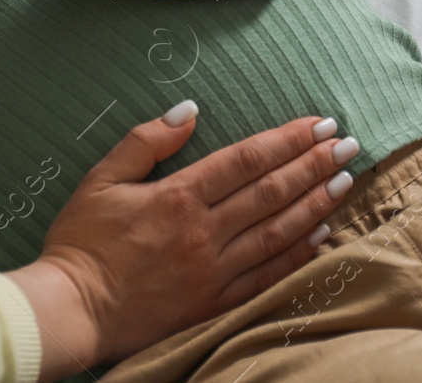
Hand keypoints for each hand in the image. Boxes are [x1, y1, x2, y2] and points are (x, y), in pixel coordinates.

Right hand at [8, 109, 355, 379]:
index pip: (246, 159)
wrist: (73, 310)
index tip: (319, 123)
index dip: (287, 139)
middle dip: (314, 164)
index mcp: (178, 196)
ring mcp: (213, 270)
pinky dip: (298, 253)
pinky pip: (267, 275)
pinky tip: (321, 235)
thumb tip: (190, 111)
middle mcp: (204, 232)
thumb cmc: (82, 242)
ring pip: (278, 232)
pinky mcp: (214, 302)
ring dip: (316, 203)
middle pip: (272, 191)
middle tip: (348, 144)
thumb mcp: (101, 179)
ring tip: (346, 181)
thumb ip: (147, 142)